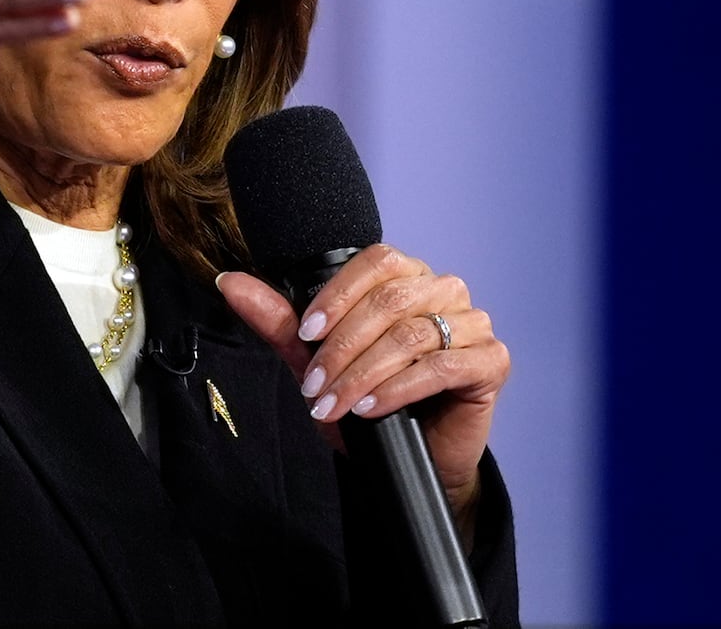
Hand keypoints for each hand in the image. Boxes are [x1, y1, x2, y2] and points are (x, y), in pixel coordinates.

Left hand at [217, 245, 508, 521]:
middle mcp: (444, 290)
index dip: (339, 295)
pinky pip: (444, 365)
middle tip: (314, 387)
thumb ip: (280, 320)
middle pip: (391, 300)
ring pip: (413, 334)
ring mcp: (473, 323)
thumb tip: (228, 281)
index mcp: (407, 276)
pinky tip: (374, 408)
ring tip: (337, 403)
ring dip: (364, 373)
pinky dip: (400, 388)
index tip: (306, 334)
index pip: (376, 261)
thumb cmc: (371, 401)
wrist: (412, 460)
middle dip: (342, 347)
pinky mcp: (491, 362)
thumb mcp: (318, 361)